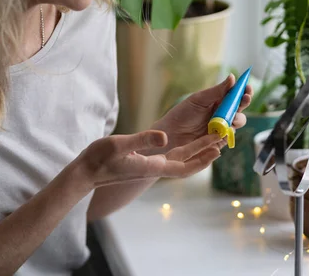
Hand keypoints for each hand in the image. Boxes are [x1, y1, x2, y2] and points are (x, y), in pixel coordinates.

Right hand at [75, 130, 223, 188]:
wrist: (86, 172)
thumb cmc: (99, 159)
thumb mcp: (120, 144)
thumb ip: (143, 140)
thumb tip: (164, 136)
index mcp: (152, 166)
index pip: (184, 166)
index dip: (202, 159)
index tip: (216, 150)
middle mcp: (155, 167)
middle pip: (187, 162)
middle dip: (206, 152)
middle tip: (223, 138)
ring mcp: (150, 165)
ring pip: (181, 159)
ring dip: (198, 151)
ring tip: (212, 139)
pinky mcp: (145, 162)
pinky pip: (171, 157)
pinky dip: (185, 151)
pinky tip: (189, 143)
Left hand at [151, 74, 253, 153]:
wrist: (170, 135)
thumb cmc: (182, 115)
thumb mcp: (199, 100)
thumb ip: (217, 91)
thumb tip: (233, 78)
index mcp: (217, 100)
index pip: (235, 93)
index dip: (243, 90)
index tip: (247, 86)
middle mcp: (222, 113)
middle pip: (240, 107)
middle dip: (245, 102)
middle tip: (245, 98)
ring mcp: (222, 127)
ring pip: (238, 121)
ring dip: (238, 117)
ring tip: (231, 117)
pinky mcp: (220, 141)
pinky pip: (231, 136)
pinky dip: (229, 132)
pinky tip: (223, 130)